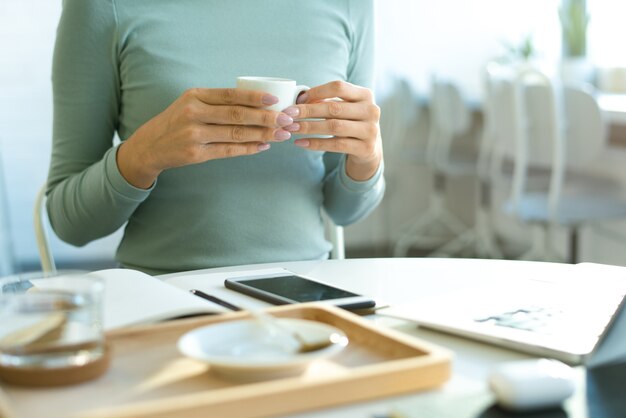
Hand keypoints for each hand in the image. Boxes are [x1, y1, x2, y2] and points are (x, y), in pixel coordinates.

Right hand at [117, 88, 294, 188]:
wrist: (149, 146)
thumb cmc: (177, 121)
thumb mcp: (190, 103)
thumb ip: (216, 102)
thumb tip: (256, 103)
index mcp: (195, 96)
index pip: (230, 95)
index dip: (254, 97)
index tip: (275, 100)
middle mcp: (193, 113)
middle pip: (237, 115)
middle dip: (265, 118)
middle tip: (286, 120)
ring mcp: (194, 135)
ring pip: (235, 134)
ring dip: (262, 134)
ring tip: (280, 135)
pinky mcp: (196, 154)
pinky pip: (228, 151)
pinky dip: (248, 148)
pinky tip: (263, 146)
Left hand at [283, 81, 381, 180]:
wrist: (370, 148)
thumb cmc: (351, 122)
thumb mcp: (344, 108)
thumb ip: (326, 101)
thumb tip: (298, 98)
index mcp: (365, 94)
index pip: (338, 87)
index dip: (316, 92)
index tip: (298, 99)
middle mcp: (371, 110)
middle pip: (334, 108)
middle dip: (308, 111)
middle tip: (288, 115)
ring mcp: (370, 130)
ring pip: (334, 127)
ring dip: (309, 127)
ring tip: (291, 129)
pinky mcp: (366, 148)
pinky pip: (336, 145)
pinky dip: (316, 144)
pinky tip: (301, 143)